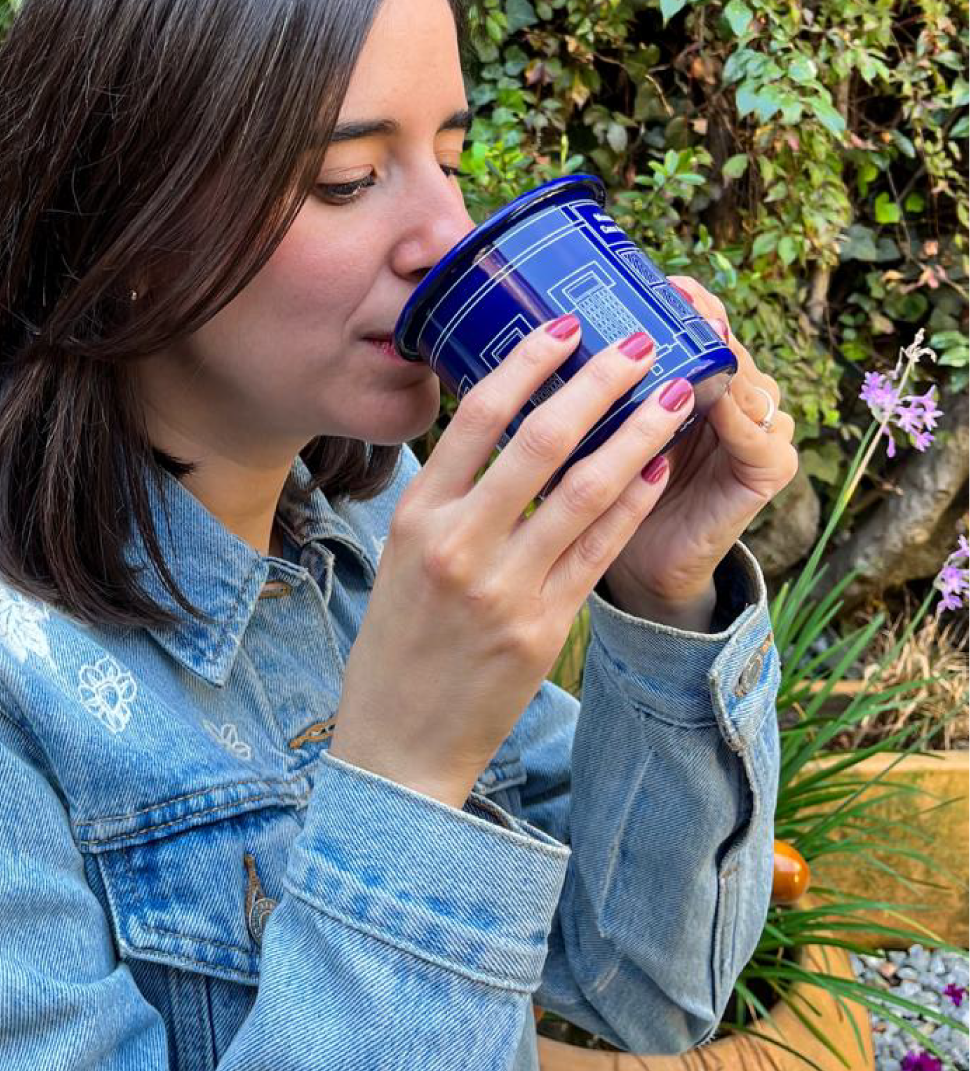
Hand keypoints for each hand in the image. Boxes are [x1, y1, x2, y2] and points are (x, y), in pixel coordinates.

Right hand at [332, 318, 696, 808]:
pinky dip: (632, 504)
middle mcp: (458, 545)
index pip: (475, 418)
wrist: (399, 744)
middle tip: (637, 342)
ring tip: (673, 394)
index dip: (526, 363)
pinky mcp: (543, 628)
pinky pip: (599, 550)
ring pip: (586, 491)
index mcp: (415, 517)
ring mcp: (504, 588)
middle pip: (540, 442)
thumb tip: (497, 432)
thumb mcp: (401, 558)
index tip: (565, 326)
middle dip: (597, 383)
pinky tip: (657, 469)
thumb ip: (445, 499)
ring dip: (637, 434)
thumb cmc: (397, 643)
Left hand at [602, 276, 799, 618]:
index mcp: (689, 384)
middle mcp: (730, 400)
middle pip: (726, 344)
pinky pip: (759, 435)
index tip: (650, 279)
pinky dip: (735, 416)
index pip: (698, 327)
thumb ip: (580, 392)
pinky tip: (707, 398)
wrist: (635, 571)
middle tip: (674, 295)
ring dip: (720, 357)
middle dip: (702, 318)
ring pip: (747, 380)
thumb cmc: (599, 500)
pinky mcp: (769, 471)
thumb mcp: (585, 436)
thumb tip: (535, 334)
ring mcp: (756, 432)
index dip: (683, 301)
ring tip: (696, 334)